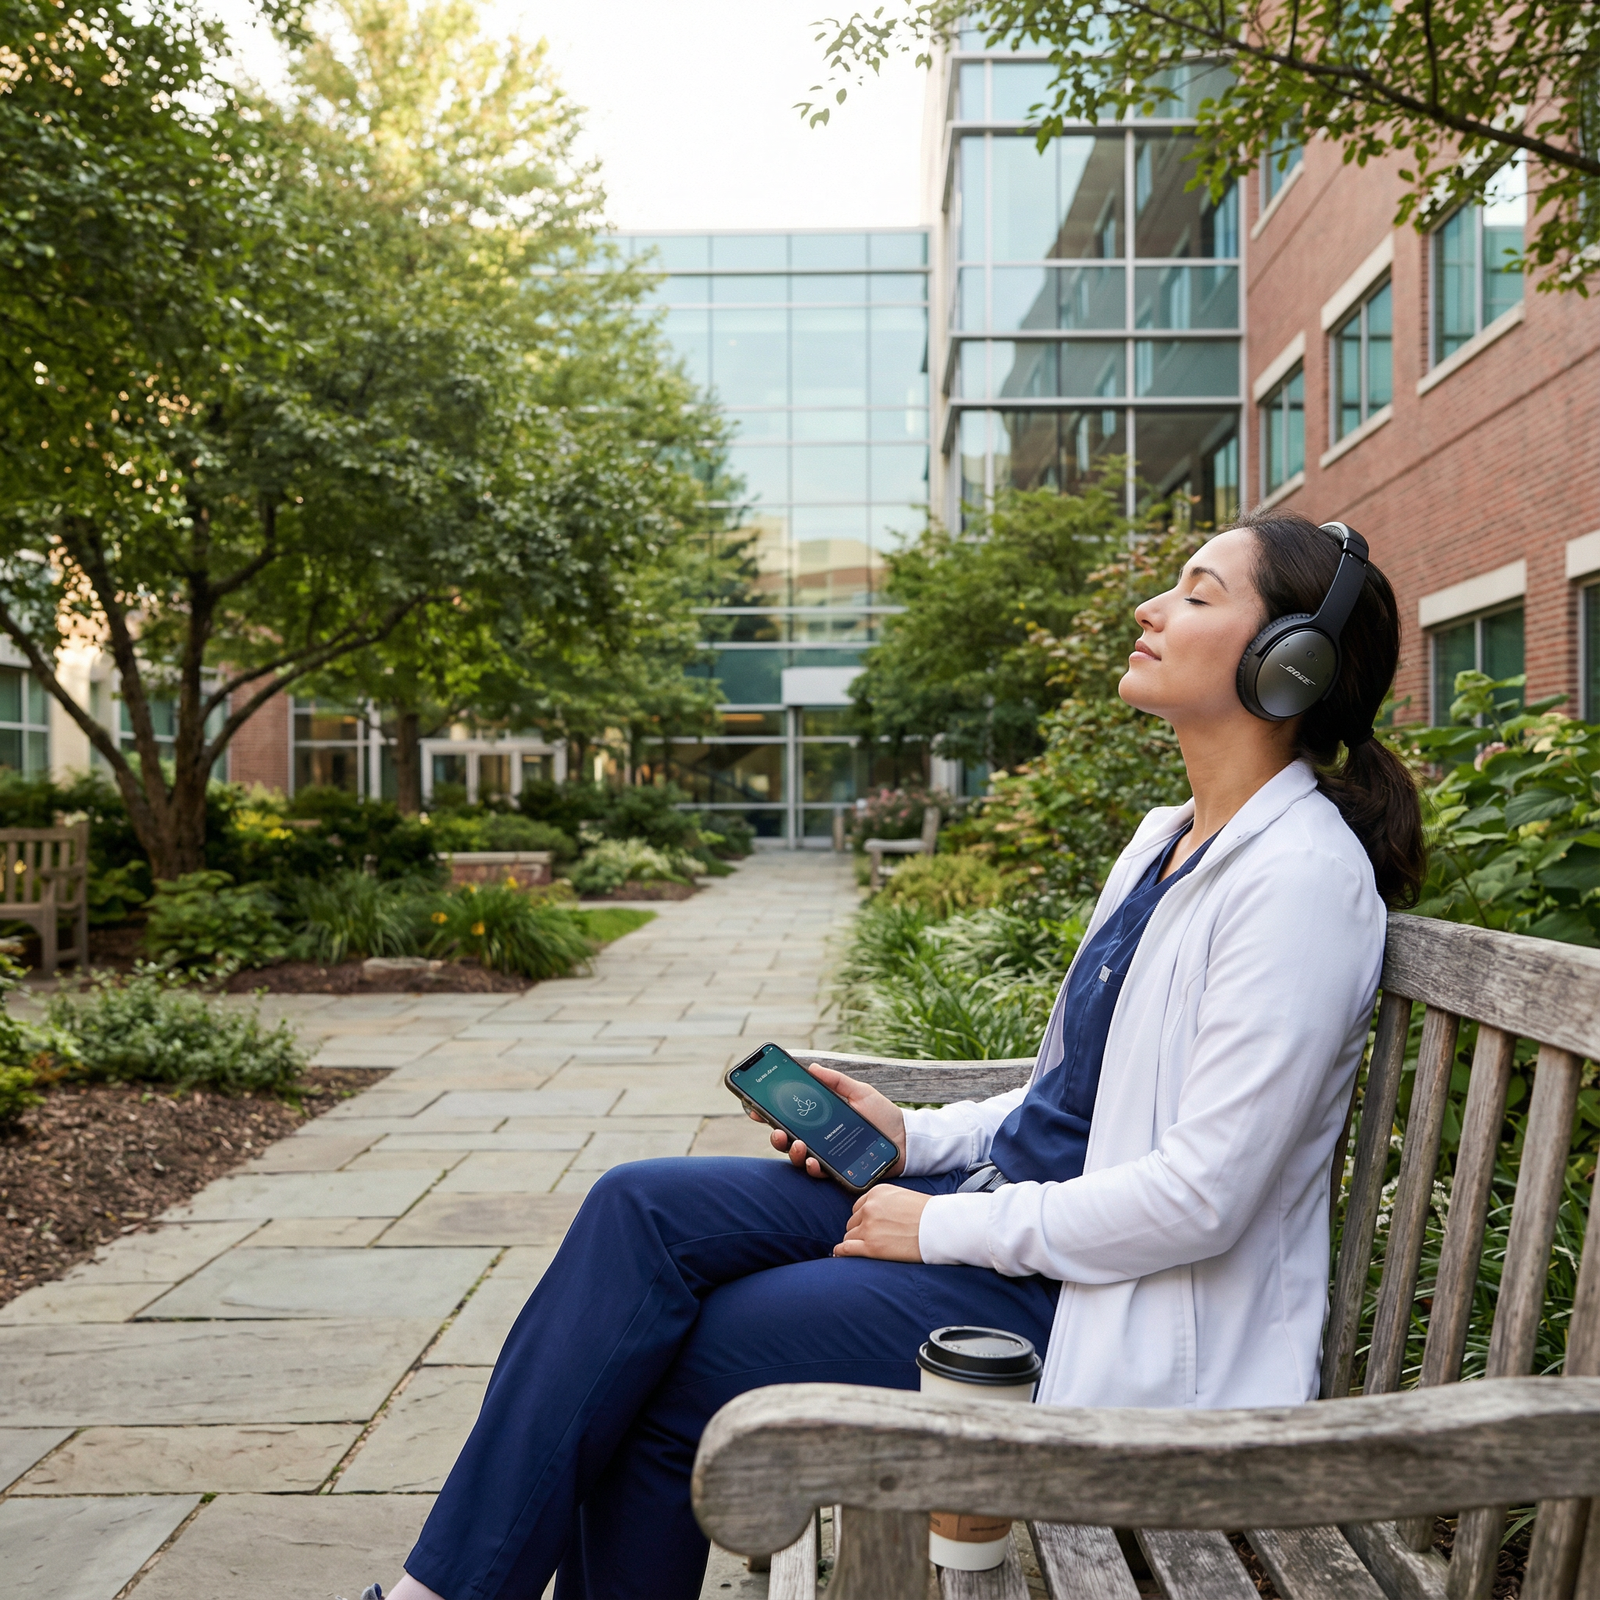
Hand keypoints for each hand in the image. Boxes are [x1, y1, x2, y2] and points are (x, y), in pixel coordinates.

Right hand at [750, 1063, 905, 1180]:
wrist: (907, 1140)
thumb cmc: (884, 1115)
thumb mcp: (860, 1092)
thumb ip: (836, 1081)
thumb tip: (811, 1067)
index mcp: (821, 1119)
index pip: (789, 1117)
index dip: (768, 1114)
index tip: (753, 1108)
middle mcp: (820, 1138)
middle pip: (787, 1139)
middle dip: (776, 1136)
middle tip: (776, 1131)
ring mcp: (827, 1156)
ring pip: (798, 1157)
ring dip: (791, 1152)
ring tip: (796, 1144)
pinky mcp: (839, 1171)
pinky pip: (819, 1172)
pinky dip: (812, 1167)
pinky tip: (812, 1161)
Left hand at [834, 1184, 928, 1261]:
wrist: (940, 1227)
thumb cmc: (928, 1214)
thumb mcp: (903, 1197)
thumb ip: (885, 1203)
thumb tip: (874, 1215)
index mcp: (877, 1193)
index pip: (858, 1207)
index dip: (863, 1218)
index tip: (869, 1226)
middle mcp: (870, 1208)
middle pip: (853, 1222)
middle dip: (860, 1230)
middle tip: (872, 1239)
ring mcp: (869, 1227)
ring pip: (849, 1236)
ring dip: (855, 1242)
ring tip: (864, 1249)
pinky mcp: (871, 1247)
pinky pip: (846, 1248)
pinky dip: (841, 1252)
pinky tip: (840, 1254)